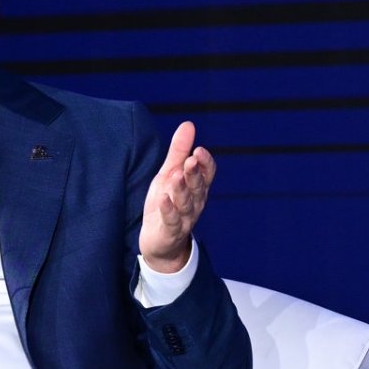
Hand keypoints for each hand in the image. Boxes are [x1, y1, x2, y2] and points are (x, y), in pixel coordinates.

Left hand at [141, 121, 214, 273]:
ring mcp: (183, 218)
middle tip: (192, 159)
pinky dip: (168, 210)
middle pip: (198, 187)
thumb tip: (188, 124)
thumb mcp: (169, 174)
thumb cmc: (167, 204)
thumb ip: (179, 151)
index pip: (207, 174)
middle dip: (195, 173)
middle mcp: (194, 202)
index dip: (205, 163)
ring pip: (186, 203)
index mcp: (197, 188)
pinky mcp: (170, 231)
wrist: (160, 243)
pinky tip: (164, 200)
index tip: (199, 150)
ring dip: (182, 190)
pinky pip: (171, 221)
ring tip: (176, 176)